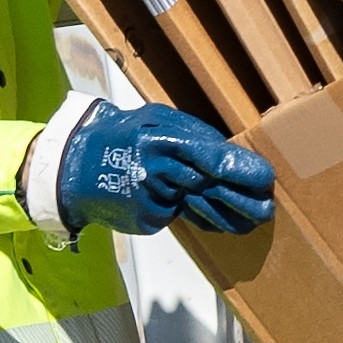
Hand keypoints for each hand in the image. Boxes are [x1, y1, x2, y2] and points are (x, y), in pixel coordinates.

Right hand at [63, 102, 275, 236]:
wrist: (75, 165)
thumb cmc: (122, 137)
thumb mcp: (155, 120)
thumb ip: (191, 136)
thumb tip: (228, 155)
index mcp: (163, 138)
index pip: (211, 158)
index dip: (241, 171)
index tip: (264, 179)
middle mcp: (159, 169)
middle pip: (210, 188)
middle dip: (242, 200)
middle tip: (267, 209)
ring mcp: (152, 197)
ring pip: (199, 208)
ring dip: (227, 217)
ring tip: (249, 222)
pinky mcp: (146, 218)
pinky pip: (178, 216)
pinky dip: (193, 216)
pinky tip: (208, 219)